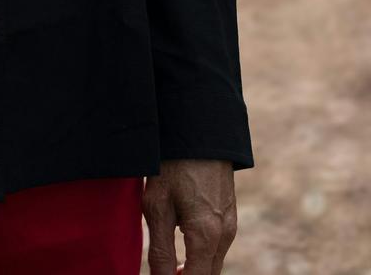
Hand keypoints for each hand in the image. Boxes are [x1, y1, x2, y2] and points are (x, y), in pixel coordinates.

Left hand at [144, 159, 236, 273]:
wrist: (198, 128)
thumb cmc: (172, 165)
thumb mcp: (157, 208)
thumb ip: (160, 251)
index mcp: (206, 237)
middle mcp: (225, 234)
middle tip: (165, 272)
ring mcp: (231, 223)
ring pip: (214, 262)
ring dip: (196, 268)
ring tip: (172, 264)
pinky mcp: (230, 212)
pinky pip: (218, 246)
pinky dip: (203, 254)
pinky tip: (184, 243)